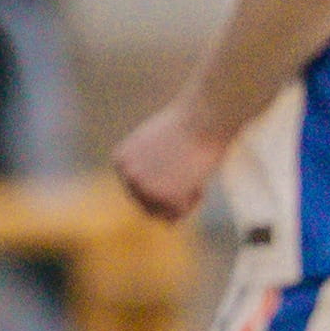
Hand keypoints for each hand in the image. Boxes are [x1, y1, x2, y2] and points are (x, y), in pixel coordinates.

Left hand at [112, 95, 229, 221]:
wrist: (206, 116)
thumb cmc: (193, 123)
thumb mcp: (164, 143)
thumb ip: (155, 167)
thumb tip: (158, 196)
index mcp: (122, 159)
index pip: (136, 188)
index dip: (162, 184)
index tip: (181, 168)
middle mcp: (127, 174)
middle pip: (146, 204)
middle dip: (172, 198)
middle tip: (194, 180)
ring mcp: (142, 186)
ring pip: (162, 213)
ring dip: (182, 203)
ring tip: (198, 181)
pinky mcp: (162, 196)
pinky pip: (179, 213)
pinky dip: (193, 203)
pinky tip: (201, 184)